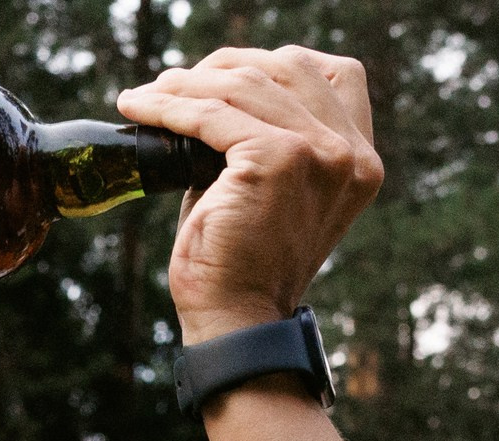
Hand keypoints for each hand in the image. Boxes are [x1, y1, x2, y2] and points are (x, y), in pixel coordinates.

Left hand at [114, 46, 384, 343]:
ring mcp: (319, 154)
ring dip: (185, 84)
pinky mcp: (277, 160)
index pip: (337, 75)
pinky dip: (168, 107)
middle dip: (225, 65)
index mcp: (360, 160)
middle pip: (288, 66)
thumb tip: (214, 88)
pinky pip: (211, 114)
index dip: (277, 64)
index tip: (225, 75)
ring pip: (243, 85)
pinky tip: (138, 110)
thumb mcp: (271, 190)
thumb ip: (267, 138)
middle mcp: (350, 154)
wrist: (236, 319)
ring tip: (147, 97)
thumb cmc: (241, 261)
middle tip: (175, 83)